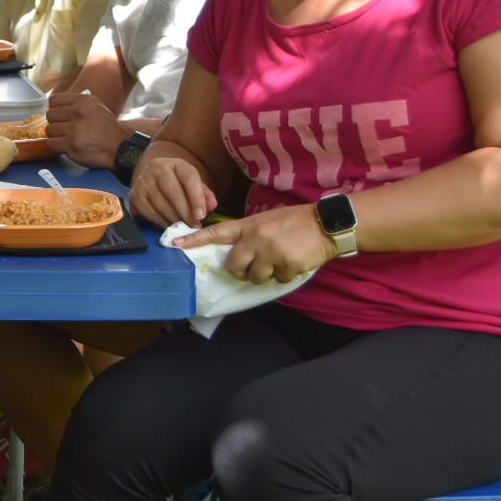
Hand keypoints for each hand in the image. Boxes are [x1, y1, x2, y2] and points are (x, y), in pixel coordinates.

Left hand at [45, 90, 123, 168]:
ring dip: (56, 137)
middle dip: (55, 124)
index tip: (59, 117)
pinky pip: (51, 144)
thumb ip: (77, 103)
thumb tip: (53, 105)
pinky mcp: (71, 145)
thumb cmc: (108, 129)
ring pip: (49, 130)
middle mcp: (78, 112)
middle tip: (64, 130)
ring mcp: (74, 129)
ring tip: (67, 140)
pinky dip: (56, 148)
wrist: (121, 148)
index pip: (53, 100)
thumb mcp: (96, 107)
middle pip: (50, 115)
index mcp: (83, 100)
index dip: (54, 109)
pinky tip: (66, 148)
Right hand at [130, 156, 217, 226]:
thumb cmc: (177, 184)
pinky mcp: (135, 197)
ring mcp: (143, 182)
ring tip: (185, 228)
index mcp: (175, 163)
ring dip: (175, 220)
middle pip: (173, 193)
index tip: (201, 215)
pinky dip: (163, 223)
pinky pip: (151, 214)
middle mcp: (156, 169)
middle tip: (195, 226)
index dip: (196, 197)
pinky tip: (171, 226)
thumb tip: (211, 206)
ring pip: (161, 205)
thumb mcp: (193, 184)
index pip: (188, 178)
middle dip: (186, 213)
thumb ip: (204, 194)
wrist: (153, 179)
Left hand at [174, 204, 334, 283]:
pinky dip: (284, 275)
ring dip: (265, 274)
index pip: (216, 232)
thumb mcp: (266, 221)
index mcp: (248, 225)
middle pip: (234, 266)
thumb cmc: (294, 222)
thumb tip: (234, 254)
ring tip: (279, 260)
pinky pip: (277, 280)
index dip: (195, 239)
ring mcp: (270, 252)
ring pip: (255, 277)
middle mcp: (255, 238)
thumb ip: (248, 235)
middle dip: (242, 270)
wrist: (326, 224)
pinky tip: (293, 262)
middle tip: (256, 264)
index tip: (174, 244)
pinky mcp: (285, 265)